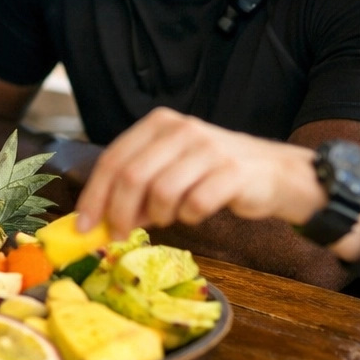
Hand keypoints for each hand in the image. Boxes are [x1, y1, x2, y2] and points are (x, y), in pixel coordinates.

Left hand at [76, 108, 326, 237]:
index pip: (114, 159)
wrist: (275, 173)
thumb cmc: (215, 173)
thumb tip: (99, 220)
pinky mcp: (232, 172)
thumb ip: (137, 186)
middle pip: (132, 177)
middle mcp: (182, 130)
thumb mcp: (171, 168)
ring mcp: (208, 148)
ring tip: (169, 217)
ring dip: (159, 215)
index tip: (84, 226)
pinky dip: (188, 217)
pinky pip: (195, 204)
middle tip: (119, 235)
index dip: (94, 195)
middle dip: (118, 213)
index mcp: (160, 124)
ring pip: (161, 192)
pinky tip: (195, 213)